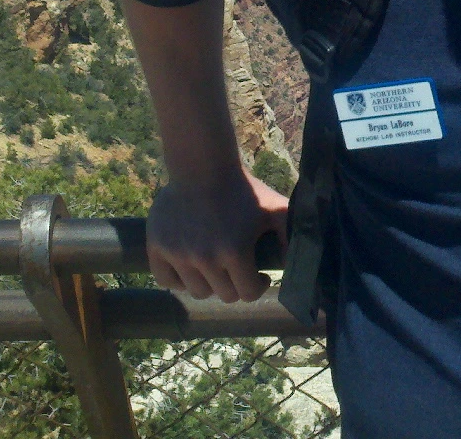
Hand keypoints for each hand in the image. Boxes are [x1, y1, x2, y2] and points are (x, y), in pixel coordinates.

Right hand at [145, 167, 291, 302]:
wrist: (203, 165)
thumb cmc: (242, 189)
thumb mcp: (274, 208)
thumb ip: (291, 235)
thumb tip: (303, 263)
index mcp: (234, 252)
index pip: (247, 293)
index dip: (258, 286)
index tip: (259, 275)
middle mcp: (204, 258)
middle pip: (223, 295)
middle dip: (235, 284)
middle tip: (238, 269)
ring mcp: (178, 254)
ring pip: (196, 291)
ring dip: (208, 283)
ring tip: (216, 268)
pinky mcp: (157, 247)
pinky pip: (166, 281)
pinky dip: (178, 279)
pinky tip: (190, 267)